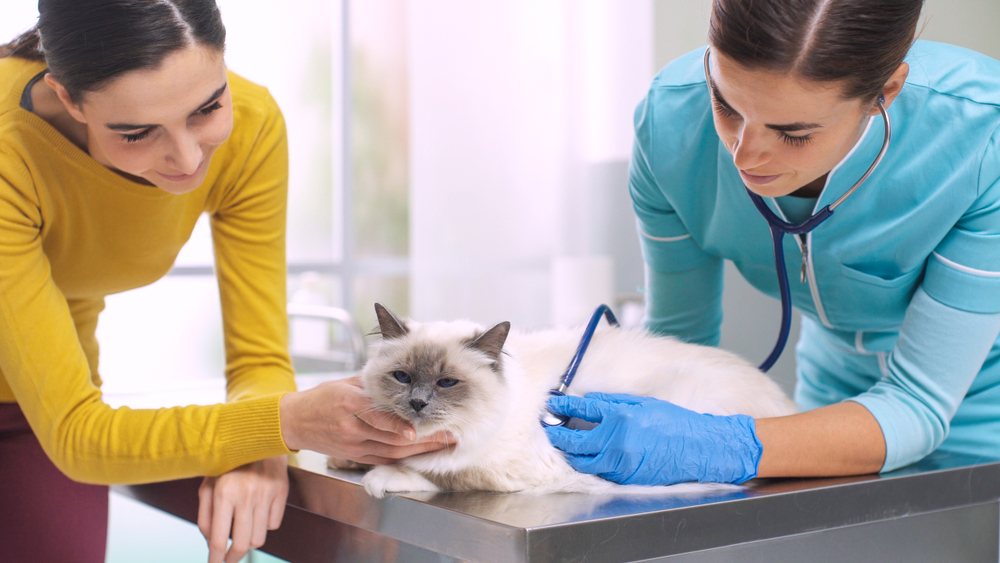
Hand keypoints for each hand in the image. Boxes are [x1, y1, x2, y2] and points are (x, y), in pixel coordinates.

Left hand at [197, 455, 287, 562]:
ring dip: (248, 540)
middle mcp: (246, 495)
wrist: (259, 436)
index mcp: (223, 493)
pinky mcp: (282, 492)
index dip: (216, 559)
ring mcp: (266, 494)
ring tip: (242, 529)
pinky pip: (274, 524)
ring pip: (259, 538)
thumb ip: (205, 516)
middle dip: (233, 558)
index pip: (219, 539)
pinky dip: (265, 524)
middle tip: (229, 560)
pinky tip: (258, 510)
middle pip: (241, 544)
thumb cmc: (228, 463)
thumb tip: (212, 543)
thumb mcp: (208, 485)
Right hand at [279, 375, 454, 463]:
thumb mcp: (344, 382)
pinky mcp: (355, 456)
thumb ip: (372, 382)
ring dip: (420, 451)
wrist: (294, 422)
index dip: (397, 426)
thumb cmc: (322, 397)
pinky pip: (383, 459)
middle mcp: (351, 427)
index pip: (376, 417)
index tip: (416, 430)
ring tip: (443, 444)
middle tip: (448, 435)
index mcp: (348, 402)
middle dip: (424, 439)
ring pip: (391, 452)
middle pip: (391, 438)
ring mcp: (353, 444)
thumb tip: (401, 372)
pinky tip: (422, 453)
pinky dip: (404, 457)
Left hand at [544, 392, 760, 485]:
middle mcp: (617, 443)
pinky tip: (587, 456)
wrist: (699, 449)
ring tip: (564, 444)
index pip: (582, 411)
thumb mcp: (645, 404)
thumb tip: (589, 401)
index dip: (564, 406)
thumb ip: (614, 403)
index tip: (553, 403)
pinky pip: (600, 471)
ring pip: (583, 462)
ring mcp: (620, 464)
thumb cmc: (676, 424)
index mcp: (621, 418)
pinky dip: (590, 463)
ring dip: (571, 452)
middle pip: (575, 441)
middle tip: (551, 428)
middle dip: (559, 435)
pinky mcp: (626, 479)